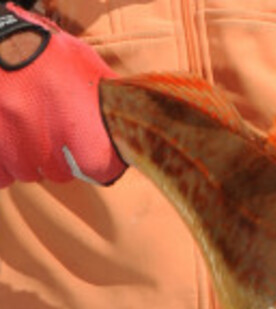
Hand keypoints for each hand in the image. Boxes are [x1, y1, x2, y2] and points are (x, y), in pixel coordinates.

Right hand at [0, 3, 125, 185]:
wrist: (0, 40)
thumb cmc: (47, 53)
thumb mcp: (88, 70)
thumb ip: (112, 103)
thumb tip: (137, 128)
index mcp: (79, 123)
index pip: (100, 169)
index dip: (101, 163)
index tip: (96, 152)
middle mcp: (45, 138)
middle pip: (61, 174)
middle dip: (60, 158)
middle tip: (54, 127)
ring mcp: (14, 144)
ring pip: (30, 173)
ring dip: (31, 158)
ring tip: (29, 124)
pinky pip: (2, 175)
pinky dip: (5, 163)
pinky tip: (9, 136)